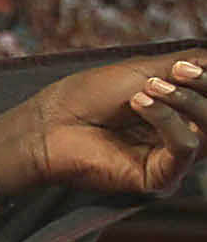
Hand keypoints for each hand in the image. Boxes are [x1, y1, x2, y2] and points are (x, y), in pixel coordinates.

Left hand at [0, 49, 205, 196]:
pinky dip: (168, 120)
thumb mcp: (147, 70)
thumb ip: (192, 65)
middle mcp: (182, 137)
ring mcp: (171, 160)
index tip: (183, 64)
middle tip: (171, 73)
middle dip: (202, 86)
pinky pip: (185, 147)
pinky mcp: (159, 178)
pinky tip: (140, 105)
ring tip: (147, 88)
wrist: (49, 123)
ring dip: (184, 99)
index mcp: (182, 113)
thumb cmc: (89, 96)